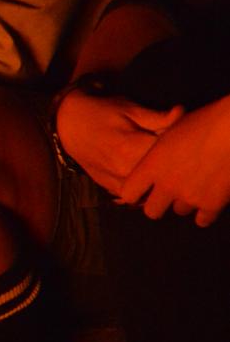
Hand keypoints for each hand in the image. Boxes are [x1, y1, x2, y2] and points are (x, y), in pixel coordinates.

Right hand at [56, 89, 183, 194]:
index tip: (180, 134)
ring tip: (160, 161)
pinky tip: (147, 172)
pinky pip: (139, 195)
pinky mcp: (113, 190)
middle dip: (171, 162)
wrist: (69, 125)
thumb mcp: (129, 109)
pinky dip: (146, 186)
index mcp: (130, 148)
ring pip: (152, 189)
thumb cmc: (101, 112)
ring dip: (160, 178)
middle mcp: (125, 172)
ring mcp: (118, 185)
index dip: (179, 144)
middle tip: (172, 147)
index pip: (168, 153)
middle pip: (162, 175)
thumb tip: (182, 114)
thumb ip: (157, 117)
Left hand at [120, 94, 229, 225]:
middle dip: (156, 203)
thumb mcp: (171, 129)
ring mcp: (190, 197)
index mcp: (152, 165)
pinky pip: (201, 220)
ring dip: (183, 201)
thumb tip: (153, 155)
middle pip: (152, 211)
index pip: (128, 192)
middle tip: (164, 193)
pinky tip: (207, 196)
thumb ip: (158, 149)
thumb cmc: (202, 121)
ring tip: (192, 184)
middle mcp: (167, 184)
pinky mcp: (212, 204)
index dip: (133, 191)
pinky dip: (203, 211)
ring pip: (179, 211)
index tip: (139, 188)